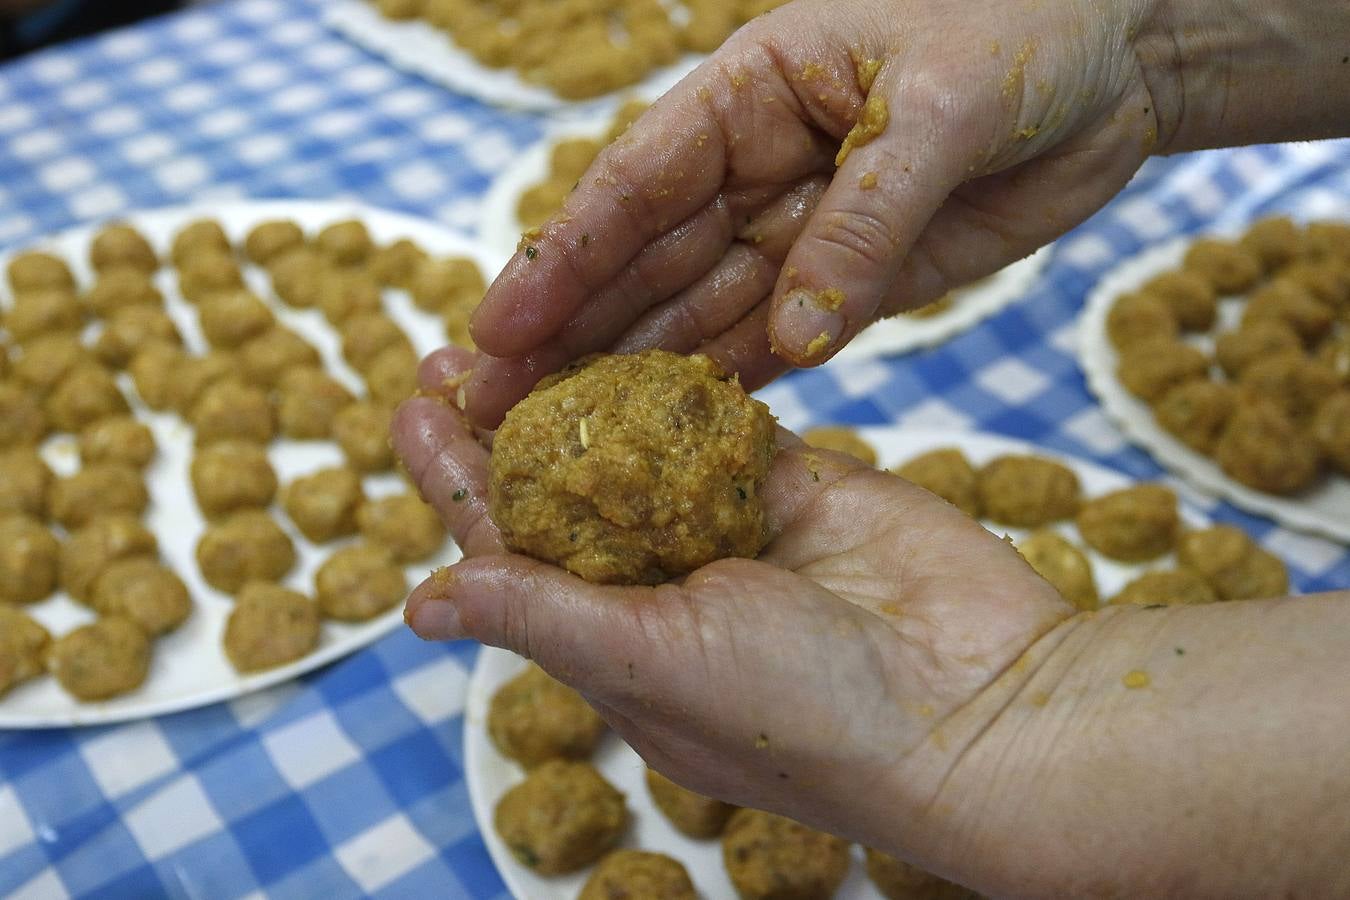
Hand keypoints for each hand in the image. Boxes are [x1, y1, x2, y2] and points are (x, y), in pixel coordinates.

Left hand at [395, 349, 1071, 873]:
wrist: (978, 699)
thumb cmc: (810, 715)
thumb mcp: (652, 664)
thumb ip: (542, 615)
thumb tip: (421, 605)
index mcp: (612, 642)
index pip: (510, 551)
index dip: (455, 480)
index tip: (409, 407)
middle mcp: (662, 586)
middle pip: (564, 490)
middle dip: (506, 422)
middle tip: (452, 349)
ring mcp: (731, 532)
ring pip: (638, 447)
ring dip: (582, 393)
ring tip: (526, 326)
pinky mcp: (797, 488)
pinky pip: (726, 425)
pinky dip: (684, 384)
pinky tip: (630, 334)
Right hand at [459, 0, 1173, 425]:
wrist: (1121, 61)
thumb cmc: (1029, 28)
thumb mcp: (944, 108)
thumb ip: (865, 220)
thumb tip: (795, 335)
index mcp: (754, 90)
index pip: (637, 182)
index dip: (564, 258)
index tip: (495, 328)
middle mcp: (758, 164)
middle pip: (648, 262)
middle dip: (573, 335)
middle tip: (496, 410)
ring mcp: (803, 228)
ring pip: (701, 310)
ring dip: (634, 373)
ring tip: (564, 440)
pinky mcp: (854, 281)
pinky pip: (779, 338)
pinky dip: (730, 384)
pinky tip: (671, 434)